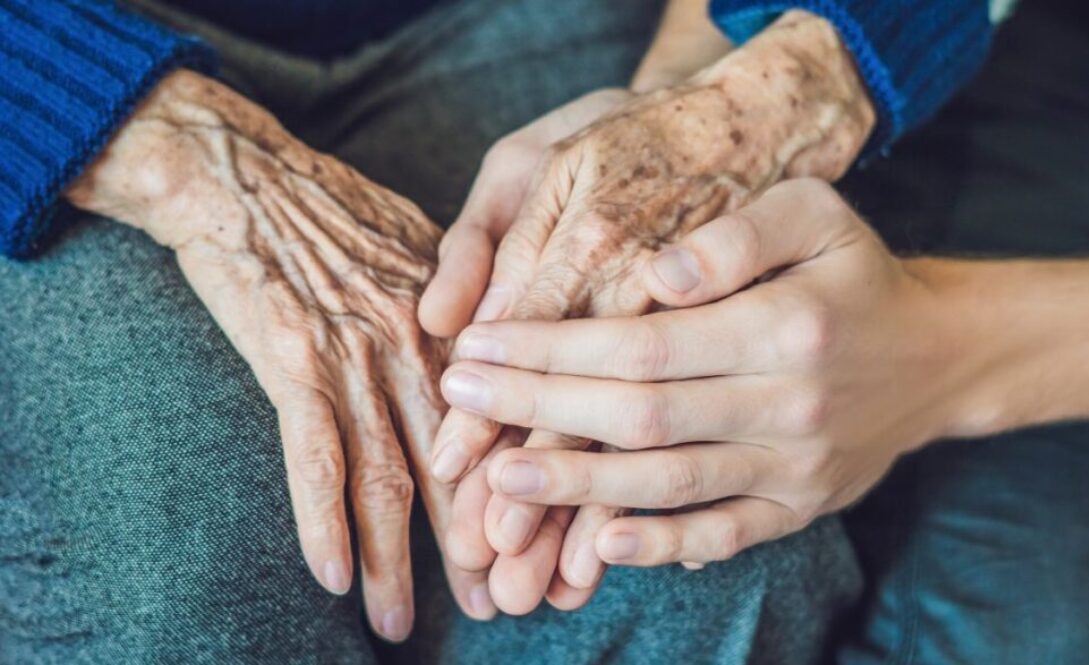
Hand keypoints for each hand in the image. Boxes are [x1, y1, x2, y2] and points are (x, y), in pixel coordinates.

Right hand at [67, 70, 492, 639]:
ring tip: (405, 623)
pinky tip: (333, 579)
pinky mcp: (294, 361)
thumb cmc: (334, 209)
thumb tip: (493, 361)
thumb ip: (463, 312)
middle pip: (462, 464)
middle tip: (502, 604)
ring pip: (390, 476)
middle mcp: (422, 345)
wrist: (245, 174)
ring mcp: (358, 355)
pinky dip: (323, 524)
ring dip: (399, 560)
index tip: (540, 544)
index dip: (524, 491)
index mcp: (460, 322)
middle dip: (479, 542)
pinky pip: (314, 458)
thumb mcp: (424, 249)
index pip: (506, 425)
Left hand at [442, 179, 978, 565]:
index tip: (480, 345)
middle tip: (460, 401)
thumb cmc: (856, 273)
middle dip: (537, 411)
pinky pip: (721, 536)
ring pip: (667, 484)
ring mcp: (794, 467)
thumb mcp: (814, 214)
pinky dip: (659, 545)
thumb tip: (652, 275)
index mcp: (783, 325)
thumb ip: (733, 236)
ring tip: (495, 479)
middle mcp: (788, 404)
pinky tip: (596, 541)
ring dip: (574, 487)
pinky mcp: (797, 508)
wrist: (938, 355)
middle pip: (639, 417)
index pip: (642, 344)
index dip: (552, 349)